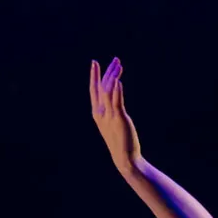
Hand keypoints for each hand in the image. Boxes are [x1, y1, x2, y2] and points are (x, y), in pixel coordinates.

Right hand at [89, 59, 143, 175]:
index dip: (94, 76)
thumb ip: (110, 109)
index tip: (95, 63)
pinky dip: (116, 90)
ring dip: (114, 76)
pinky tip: (118, 80)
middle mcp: (100, 113)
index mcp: (97, 113)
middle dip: (107, 71)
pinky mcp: (119, 119)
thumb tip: (114, 96)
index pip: (93, 90)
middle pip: (101, 86)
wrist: (124, 158)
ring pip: (108, 91)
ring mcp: (109, 116)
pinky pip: (116, 102)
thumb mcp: (111, 123)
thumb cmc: (120, 141)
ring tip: (119, 65)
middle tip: (115, 59)